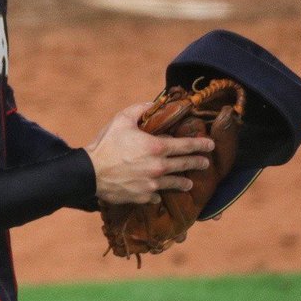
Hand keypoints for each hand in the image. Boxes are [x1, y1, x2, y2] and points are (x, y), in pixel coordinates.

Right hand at [87, 102, 214, 205]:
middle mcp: (159, 167)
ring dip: (184, 182)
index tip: (210, 145)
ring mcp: (152, 184)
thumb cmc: (106, 144)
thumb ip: (140, 109)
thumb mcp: (122, 119)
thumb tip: (153, 104)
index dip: (201, 144)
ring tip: (189, 183)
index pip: (186, 145)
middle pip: (185, 165)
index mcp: (157, 147)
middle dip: (198, 162)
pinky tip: (159, 193)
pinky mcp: (143, 196)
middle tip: (206, 162)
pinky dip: (158, 194)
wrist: (89, 173)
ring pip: (175, 183)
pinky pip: (155, 196)